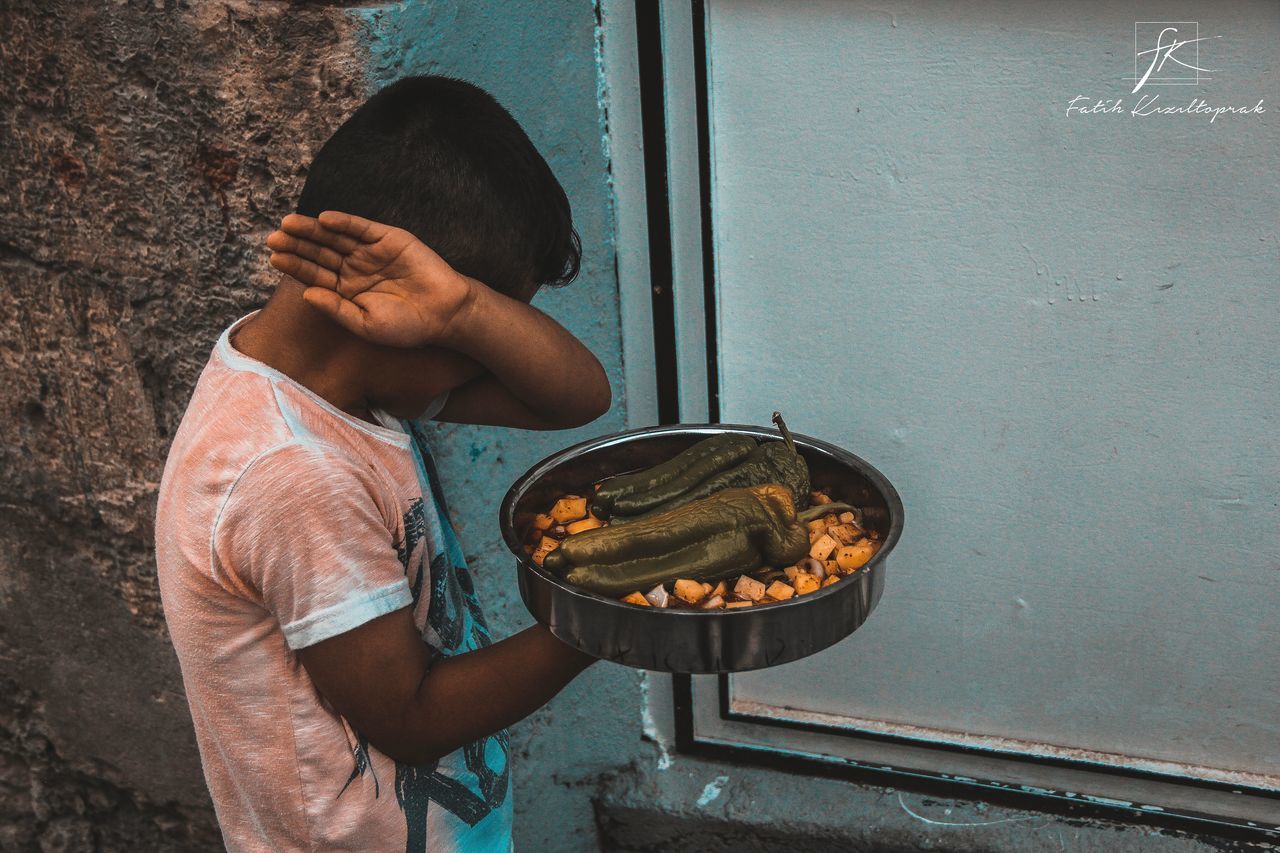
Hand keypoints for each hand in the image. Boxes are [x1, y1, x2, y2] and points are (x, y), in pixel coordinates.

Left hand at [267, 211, 475, 348]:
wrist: (445, 313)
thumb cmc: (407, 327)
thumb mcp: (366, 325)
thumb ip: (336, 310)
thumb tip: (306, 295)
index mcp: (346, 291)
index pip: (314, 274)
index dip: (294, 265)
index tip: (273, 257)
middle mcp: (354, 268)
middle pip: (319, 252)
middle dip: (297, 244)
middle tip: (273, 237)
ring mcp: (370, 252)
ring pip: (335, 237)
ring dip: (312, 229)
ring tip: (289, 223)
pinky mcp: (387, 239)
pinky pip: (361, 228)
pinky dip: (344, 222)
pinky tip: (324, 220)